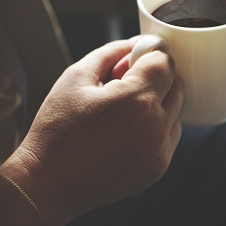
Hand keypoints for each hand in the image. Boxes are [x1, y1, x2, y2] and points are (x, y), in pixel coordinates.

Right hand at [0, 40, 182, 225]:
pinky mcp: (159, 168)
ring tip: (120, 113)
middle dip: (155, 79)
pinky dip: (155, 129)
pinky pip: (169, 137)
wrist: (49, 183)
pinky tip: (125, 133)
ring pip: (176, 112)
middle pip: (177, 85)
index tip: (131, 63)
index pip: (166, 62)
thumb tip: (137, 43)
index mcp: (136, 99)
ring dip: (158, 104)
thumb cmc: (57, 129)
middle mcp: (156, 126)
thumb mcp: (76, 77)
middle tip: (122, 86)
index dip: (149, 57)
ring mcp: (160, 151)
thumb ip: (112, 52)